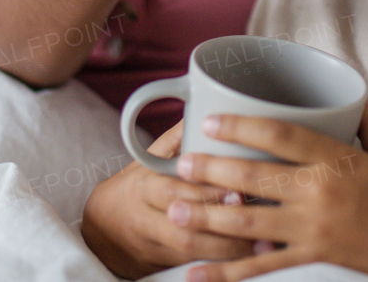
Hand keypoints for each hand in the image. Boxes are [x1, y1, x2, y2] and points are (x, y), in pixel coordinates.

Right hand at [82, 120, 256, 278]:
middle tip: (256, 217)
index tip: (236, 188)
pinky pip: (193, 266)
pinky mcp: (164, 266)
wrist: (104, 231)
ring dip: (228, 249)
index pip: (171, 189)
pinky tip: (250, 261)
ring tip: (262, 243)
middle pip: (182, 225)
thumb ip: (176, 137)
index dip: (203, 192)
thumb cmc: (138, 185)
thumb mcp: (149, 158)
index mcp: (143, 186)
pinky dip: (222, 264)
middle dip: (221, 222)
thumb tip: (202, 101)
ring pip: (191, 251)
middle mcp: (145, 217)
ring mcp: (154, 245)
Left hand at [168, 103, 367, 281]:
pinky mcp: (313, 256)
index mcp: (336, 159)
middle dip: (212, 169)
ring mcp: (313, 227)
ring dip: (208, 215)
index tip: (211, 122)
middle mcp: (320, 191)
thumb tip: (351, 95)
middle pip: (255, 175)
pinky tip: (199, 274)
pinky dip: (228, 273)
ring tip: (176, 208)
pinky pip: (263, 266)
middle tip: (181, 163)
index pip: (282, 134)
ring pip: (249, 220)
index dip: (243, 126)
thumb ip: (365, 123)